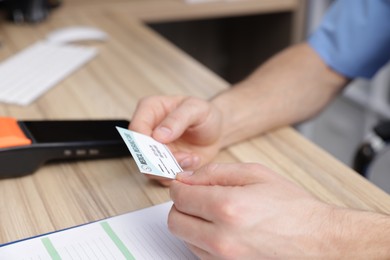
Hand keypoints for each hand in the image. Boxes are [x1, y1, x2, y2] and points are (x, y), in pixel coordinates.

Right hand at [130, 96, 222, 184]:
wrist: (216, 131)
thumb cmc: (205, 114)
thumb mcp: (196, 109)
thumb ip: (177, 119)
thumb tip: (158, 135)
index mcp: (150, 109)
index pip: (136, 128)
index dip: (145, 141)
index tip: (164, 146)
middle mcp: (148, 130)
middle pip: (140, 151)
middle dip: (161, 158)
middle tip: (184, 156)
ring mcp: (154, 150)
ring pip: (150, 167)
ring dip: (171, 167)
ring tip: (191, 158)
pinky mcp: (163, 164)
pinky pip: (162, 176)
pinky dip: (178, 173)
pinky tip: (193, 161)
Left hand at [169, 163, 348, 258]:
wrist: (318, 241)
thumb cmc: (292, 208)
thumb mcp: (256, 175)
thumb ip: (216, 173)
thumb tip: (188, 178)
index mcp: (227, 208)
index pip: (180, 197)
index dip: (179, 187)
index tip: (184, 184)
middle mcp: (222, 239)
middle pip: (176, 221)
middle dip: (181, 206)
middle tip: (195, 198)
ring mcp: (224, 259)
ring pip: (185, 239)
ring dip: (192, 223)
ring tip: (215, 214)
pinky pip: (200, 254)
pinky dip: (202, 240)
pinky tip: (221, 229)